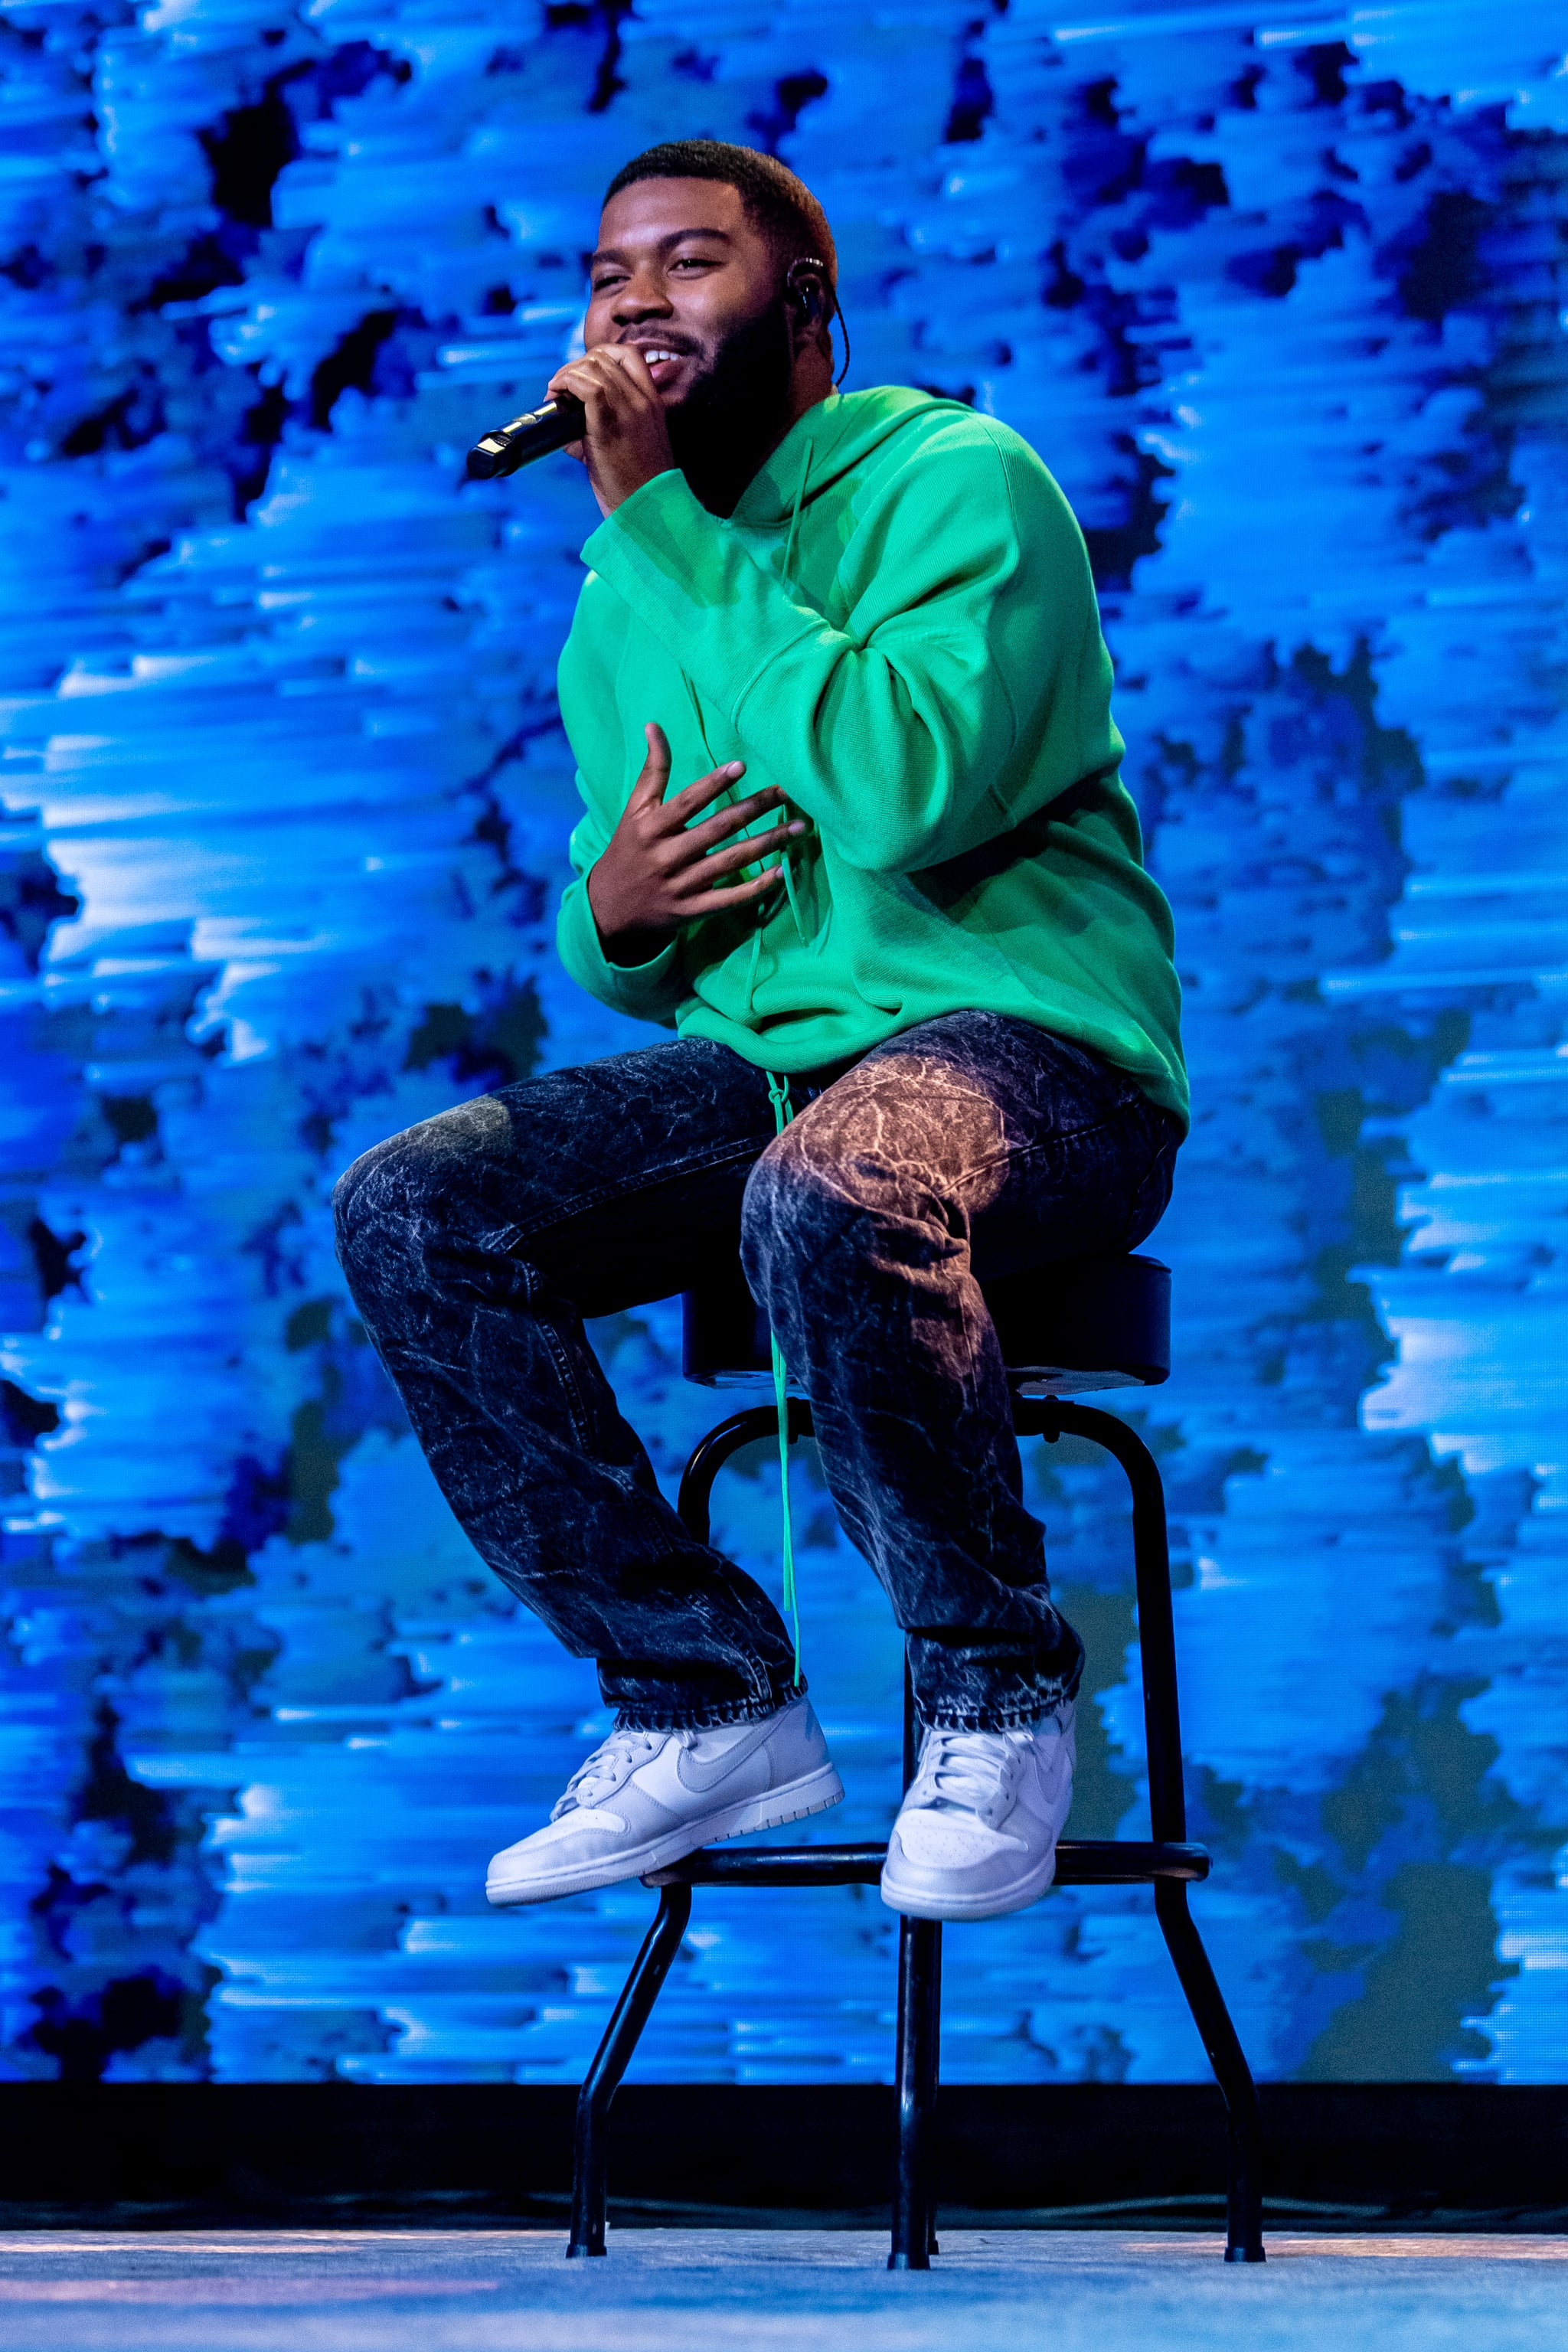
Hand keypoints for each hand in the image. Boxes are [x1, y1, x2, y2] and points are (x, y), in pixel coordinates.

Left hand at [547, 346, 675, 515]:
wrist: (648, 511)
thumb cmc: (636, 486)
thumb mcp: (631, 446)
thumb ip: (605, 424)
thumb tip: (565, 419)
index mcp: (653, 403)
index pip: (631, 355)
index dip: (600, 356)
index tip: (582, 375)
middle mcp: (643, 400)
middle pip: (605, 356)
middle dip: (576, 365)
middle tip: (561, 389)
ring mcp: (629, 410)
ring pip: (593, 366)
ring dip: (567, 374)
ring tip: (556, 395)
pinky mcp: (609, 424)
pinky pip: (585, 385)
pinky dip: (565, 383)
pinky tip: (557, 397)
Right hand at [588, 724, 805, 965]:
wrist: (610, 910)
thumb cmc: (629, 851)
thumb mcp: (634, 811)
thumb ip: (652, 771)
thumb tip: (653, 726)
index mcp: (651, 828)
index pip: (687, 802)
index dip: (713, 783)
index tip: (741, 766)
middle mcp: (667, 855)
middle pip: (718, 828)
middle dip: (756, 809)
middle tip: (790, 793)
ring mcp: (681, 885)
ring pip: (731, 861)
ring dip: (768, 844)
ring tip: (800, 829)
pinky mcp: (693, 911)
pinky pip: (729, 899)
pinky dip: (756, 887)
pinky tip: (782, 872)